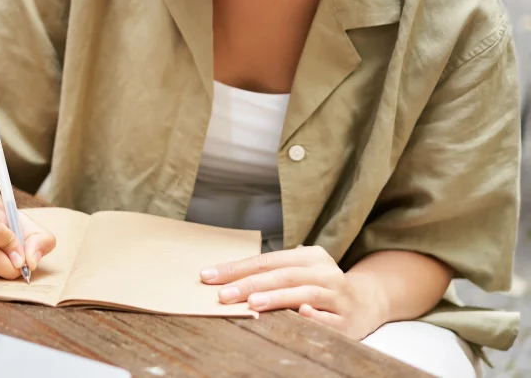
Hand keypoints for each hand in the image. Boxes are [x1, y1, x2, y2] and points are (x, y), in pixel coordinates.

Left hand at [201, 246, 385, 339]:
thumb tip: (225, 281)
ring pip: (305, 294)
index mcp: (310, 257)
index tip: (208, 277)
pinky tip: (301, 314)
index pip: (266, 260)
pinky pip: (329, 319)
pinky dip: (315, 316)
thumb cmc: (321, 286)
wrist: (369, 301)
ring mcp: (338, 296)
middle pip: (283, 275)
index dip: (236, 268)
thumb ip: (271, 274)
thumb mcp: (300, 272)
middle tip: (223, 294)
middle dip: (250, 284)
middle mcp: (325, 273)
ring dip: (278, 298)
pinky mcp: (348, 320)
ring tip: (253, 303)